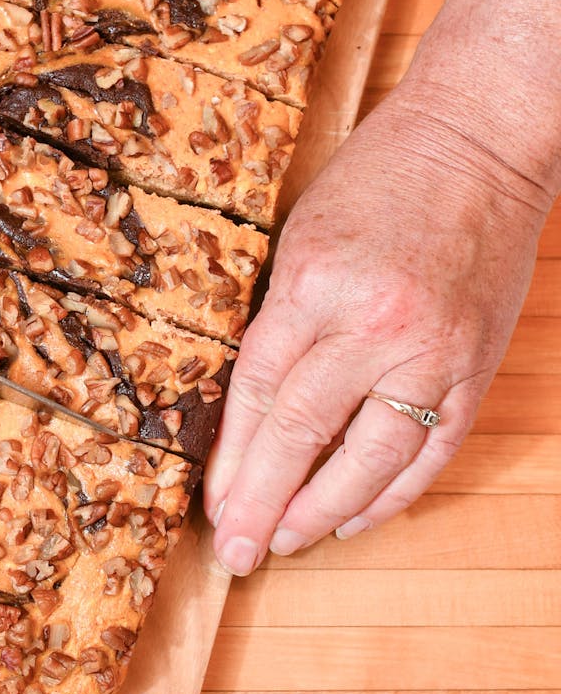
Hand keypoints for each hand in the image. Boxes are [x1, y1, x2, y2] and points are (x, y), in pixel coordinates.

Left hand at [204, 86, 550, 575]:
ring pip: (372, 459)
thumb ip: (281, 320)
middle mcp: (372, 325)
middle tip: (238, 552)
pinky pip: (432, 449)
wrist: (478, 141)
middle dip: (264, 502)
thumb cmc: (378, 179)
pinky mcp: (475, 364)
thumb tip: (251, 406)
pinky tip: (357, 520)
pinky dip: (395, 493)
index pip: (257, 392)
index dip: (232, 456)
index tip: (214, 502)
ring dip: (324, 511)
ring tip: (287, 543)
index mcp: (313, 286)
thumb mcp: (302, 240)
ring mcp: (431, 350)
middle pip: (302, 434)